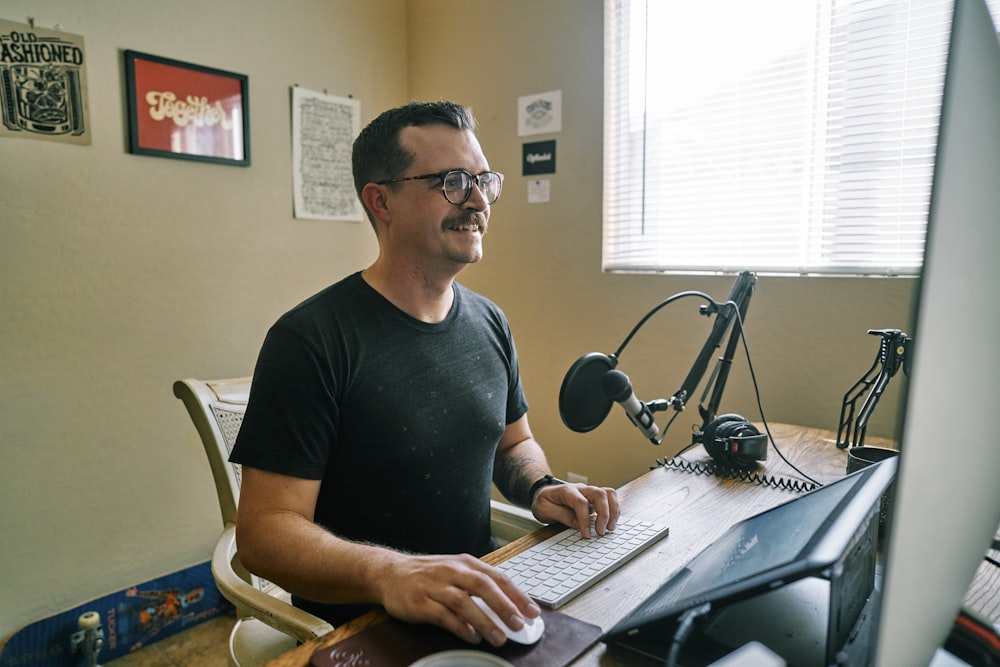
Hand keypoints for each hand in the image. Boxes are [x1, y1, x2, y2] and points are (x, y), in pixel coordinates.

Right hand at [374, 552, 539, 646]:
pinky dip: (460, 627)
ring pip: (464, 602)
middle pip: (483, 586)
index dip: (517, 595)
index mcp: (465, 563)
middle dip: (504, 606)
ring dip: (484, 621)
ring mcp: (435, 586)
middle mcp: (452, 571)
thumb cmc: (429, 574)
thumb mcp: (456, 571)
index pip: (497, 577)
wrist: (390, 573)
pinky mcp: (420, 602)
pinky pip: (443, 615)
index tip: (533, 611)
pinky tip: (472, 637)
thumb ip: (480, 585)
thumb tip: (510, 605)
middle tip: (519, 624)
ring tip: (499, 637)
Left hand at [531, 482, 620, 537]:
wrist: (543, 494)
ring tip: (610, 528)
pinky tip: (610, 524)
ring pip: (609, 494)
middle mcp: (581, 489)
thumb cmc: (544, 502)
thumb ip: (562, 516)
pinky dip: (614, 511)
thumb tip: (579, 525)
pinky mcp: (594, 499)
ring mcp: (589, 492)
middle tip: (601, 532)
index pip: (580, 502)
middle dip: (604, 514)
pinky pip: (609, 500)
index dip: (585, 520)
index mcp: (567, 491)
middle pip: (600, 494)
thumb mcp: (544, 510)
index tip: (586, 534)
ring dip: (613, 511)